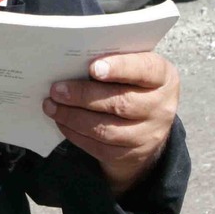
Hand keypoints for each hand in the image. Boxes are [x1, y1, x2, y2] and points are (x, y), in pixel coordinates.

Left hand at [43, 51, 179, 194]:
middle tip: (56, 89)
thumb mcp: (132, 66)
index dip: (119, 68)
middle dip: (83, 95)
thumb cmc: (131, 82)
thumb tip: (70, 59)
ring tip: (51, 105)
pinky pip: (99, 146)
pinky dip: (75, 133)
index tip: (93, 67)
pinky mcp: (132, 155)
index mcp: (163, 77)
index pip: (145, 70)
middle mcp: (161, 107)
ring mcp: (149, 135)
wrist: (147, 123)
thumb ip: (112, 60)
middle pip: (121, 103)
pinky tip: (61, 121)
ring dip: (73, 117)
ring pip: (106, 129)